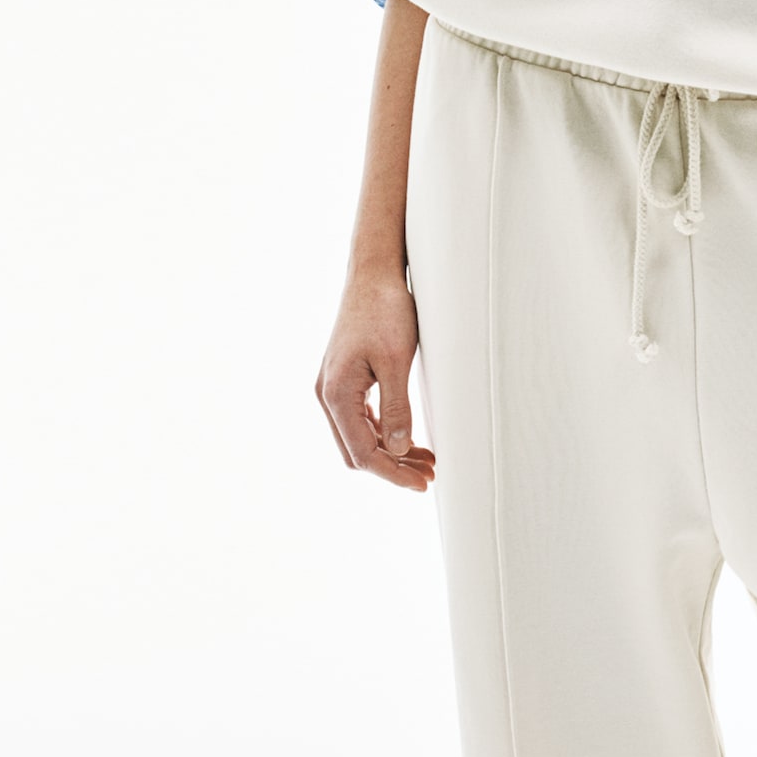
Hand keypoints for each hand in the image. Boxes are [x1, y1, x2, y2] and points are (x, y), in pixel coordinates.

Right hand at [316, 262, 436, 490]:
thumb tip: (397, 449)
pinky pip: (362, 419)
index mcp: (336, 393)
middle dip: (392, 468)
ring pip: (359, 437)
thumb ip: (395, 408)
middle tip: (428, 476)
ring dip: (390, 453)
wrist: (373, 273)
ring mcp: (335, 387)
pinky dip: (384, 434)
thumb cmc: (384, 310)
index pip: (362, 452)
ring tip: (426, 462)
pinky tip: (409, 439)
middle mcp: (329, 394)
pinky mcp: (346, 379)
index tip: (422, 483)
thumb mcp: (395, 361)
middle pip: (356, 451)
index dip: (393, 473)